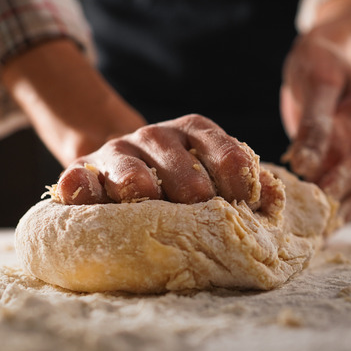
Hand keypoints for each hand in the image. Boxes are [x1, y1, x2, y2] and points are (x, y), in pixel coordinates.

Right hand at [51, 114, 265, 206]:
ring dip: (140, 189)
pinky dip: (80, 186)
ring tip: (148, 207)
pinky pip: (78, 177)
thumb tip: (272, 197)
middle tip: (200, 219)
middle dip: (191, 192)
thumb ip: (244, 181)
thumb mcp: (212, 171)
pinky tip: (83, 192)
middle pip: (178, 165)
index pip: (221, 148)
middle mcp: (156, 136)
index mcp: (194, 132)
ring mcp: (117, 152)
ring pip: (130, 171)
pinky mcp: (82, 170)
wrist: (120, 169)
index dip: (235, 175)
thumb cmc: (177, 180)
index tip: (246, 202)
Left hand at [281, 0, 350, 222]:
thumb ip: (313, 124)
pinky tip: (317, 225)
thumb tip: (304, 165)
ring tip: (315, 237)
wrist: (327, 54)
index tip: (320, 199)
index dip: (344, 180)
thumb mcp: (316, 83)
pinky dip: (335, 205)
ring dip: (341, 213)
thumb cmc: (320, 63)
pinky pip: (350, 187)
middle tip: (315, 231)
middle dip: (343, 206)